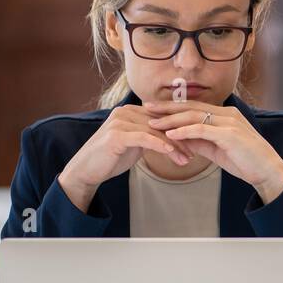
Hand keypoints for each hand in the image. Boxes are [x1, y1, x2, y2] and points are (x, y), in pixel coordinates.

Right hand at [58, 105, 193, 210]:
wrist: (86, 170)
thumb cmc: (111, 158)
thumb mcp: (134, 144)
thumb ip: (149, 136)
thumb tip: (171, 138)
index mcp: (130, 112)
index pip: (161, 118)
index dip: (179, 130)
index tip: (195, 143)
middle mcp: (125, 112)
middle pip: (161, 124)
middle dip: (180, 138)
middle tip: (195, 152)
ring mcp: (120, 122)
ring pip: (155, 131)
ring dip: (174, 146)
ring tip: (186, 159)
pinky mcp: (117, 134)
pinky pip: (144, 138)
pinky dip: (160, 145)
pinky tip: (172, 153)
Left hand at [145, 99, 282, 202]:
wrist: (268, 172)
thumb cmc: (245, 162)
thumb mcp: (217, 150)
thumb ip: (199, 142)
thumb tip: (178, 139)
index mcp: (225, 116)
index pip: (194, 107)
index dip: (173, 107)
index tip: (154, 108)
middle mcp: (227, 114)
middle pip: (191, 107)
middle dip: (166, 107)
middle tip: (146, 107)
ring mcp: (229, 123)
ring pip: (194, 116)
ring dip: (171, 119)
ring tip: (152, 122)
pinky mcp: (230, 134)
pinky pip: (202, 130)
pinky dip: (184, 131)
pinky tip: (170, 134)